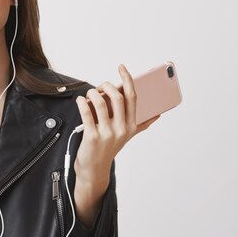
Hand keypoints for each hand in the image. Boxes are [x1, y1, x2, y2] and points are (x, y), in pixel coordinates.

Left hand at [72, 64, 160, 226]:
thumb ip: (141, 124)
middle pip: (117, 97)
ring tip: (89, 94)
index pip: (132, 97)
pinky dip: (82, 102)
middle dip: (106, 85)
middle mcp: (121, 128)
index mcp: (131, 125)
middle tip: (100, 86)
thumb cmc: (108, 149)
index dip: (127, 79)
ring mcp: (107, 133)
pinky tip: (80, 100)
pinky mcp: (92, 136)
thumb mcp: (126, 136)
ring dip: (92, 93)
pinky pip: (86, 112)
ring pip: (100, 102)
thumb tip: (157, 114)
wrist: (94, 169)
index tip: (121, 67)